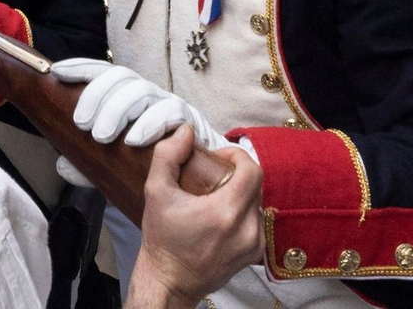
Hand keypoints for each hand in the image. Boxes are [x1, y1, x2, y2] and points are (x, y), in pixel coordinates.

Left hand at [52, 60, 223, 150]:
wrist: (202, 183)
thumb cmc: (154, 167)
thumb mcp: (116, 166)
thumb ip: (90, 166)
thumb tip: (62, 165)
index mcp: (127, 97)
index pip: (104, 73)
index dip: (81, 68)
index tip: (57, 72)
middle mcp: (147, 94)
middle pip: (121, 78)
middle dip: (97, 95)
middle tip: (81, 123)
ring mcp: (168, 103)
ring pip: (141, 91)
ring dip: (118, 110)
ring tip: (102, 136)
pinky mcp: (189, 120)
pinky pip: (171, 112)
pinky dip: (150, 123)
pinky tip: (134, 140)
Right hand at [125, 127, 263, 308]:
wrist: (170, 280)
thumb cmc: (162, 238)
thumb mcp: (156, 191)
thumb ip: (168, 155)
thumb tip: (185, 131)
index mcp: (226, 212)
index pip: (252, 170)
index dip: (237, 155)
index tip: (218, 157)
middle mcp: (247, 229)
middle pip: (256, 185)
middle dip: (236, 173)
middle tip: (213, 175)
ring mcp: (254, 244)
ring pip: (257, 202)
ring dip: (240, 193)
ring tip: (215, 197)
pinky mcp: (254, 255)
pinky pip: (256, 221)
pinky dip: (242, 212)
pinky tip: (221, 217)